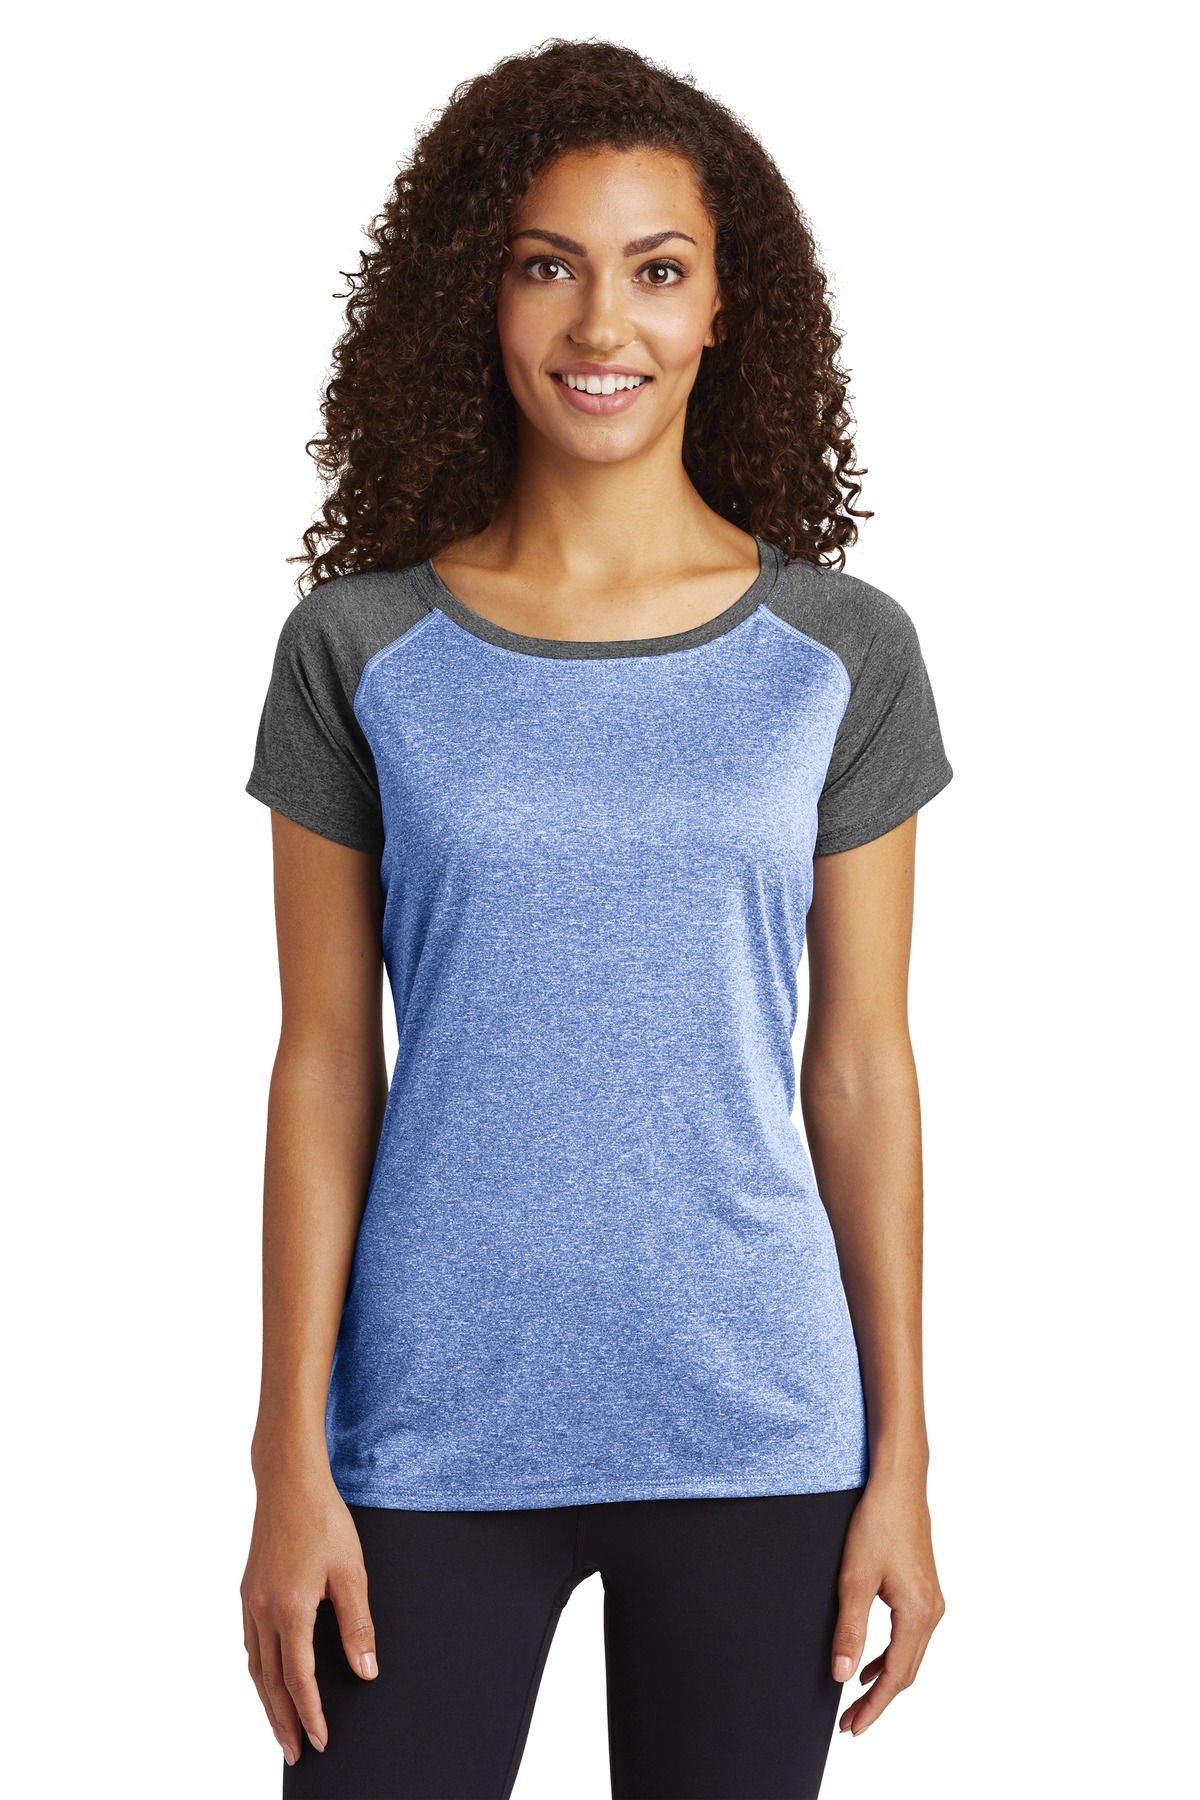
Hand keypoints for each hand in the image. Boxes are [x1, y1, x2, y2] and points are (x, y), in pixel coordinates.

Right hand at [241, 1470, 378, 1765]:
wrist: (288, 1482)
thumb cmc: (323, 1520)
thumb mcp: (352, 1572)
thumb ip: (357, 1624)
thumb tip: (365, 1669)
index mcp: (290, 1610)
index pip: (299, 1680)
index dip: (311, 1714)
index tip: (320, 1740)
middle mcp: (263, 1611)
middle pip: (271, 1683)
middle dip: (283, 1722)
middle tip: (294, 1753)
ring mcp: (251, 1601)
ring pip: (256, 1666)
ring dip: (268, 1702)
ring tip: (280, 1727)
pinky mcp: (248, 1590)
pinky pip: (250, 1644)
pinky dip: (259, 1671)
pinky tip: (267, 1677)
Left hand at [830, 1465, 944, 1734]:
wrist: (898, 1483)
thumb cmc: (878, 1523)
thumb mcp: (855, 1578)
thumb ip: (850, 1629)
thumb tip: (842, 1675)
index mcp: (918, 1615)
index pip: (897, 1677)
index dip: (874, 1707)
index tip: (852, 1728)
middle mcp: (932, 1612)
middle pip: (907, 1672)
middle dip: (878, 1700)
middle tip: (849, 1723)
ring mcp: (931, 1600)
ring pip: (909, 1655)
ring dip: (884, 1679)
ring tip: (857, 1699)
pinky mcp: (924, 1589)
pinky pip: (909, 1636)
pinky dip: (890, 1655)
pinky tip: (871, 1660)